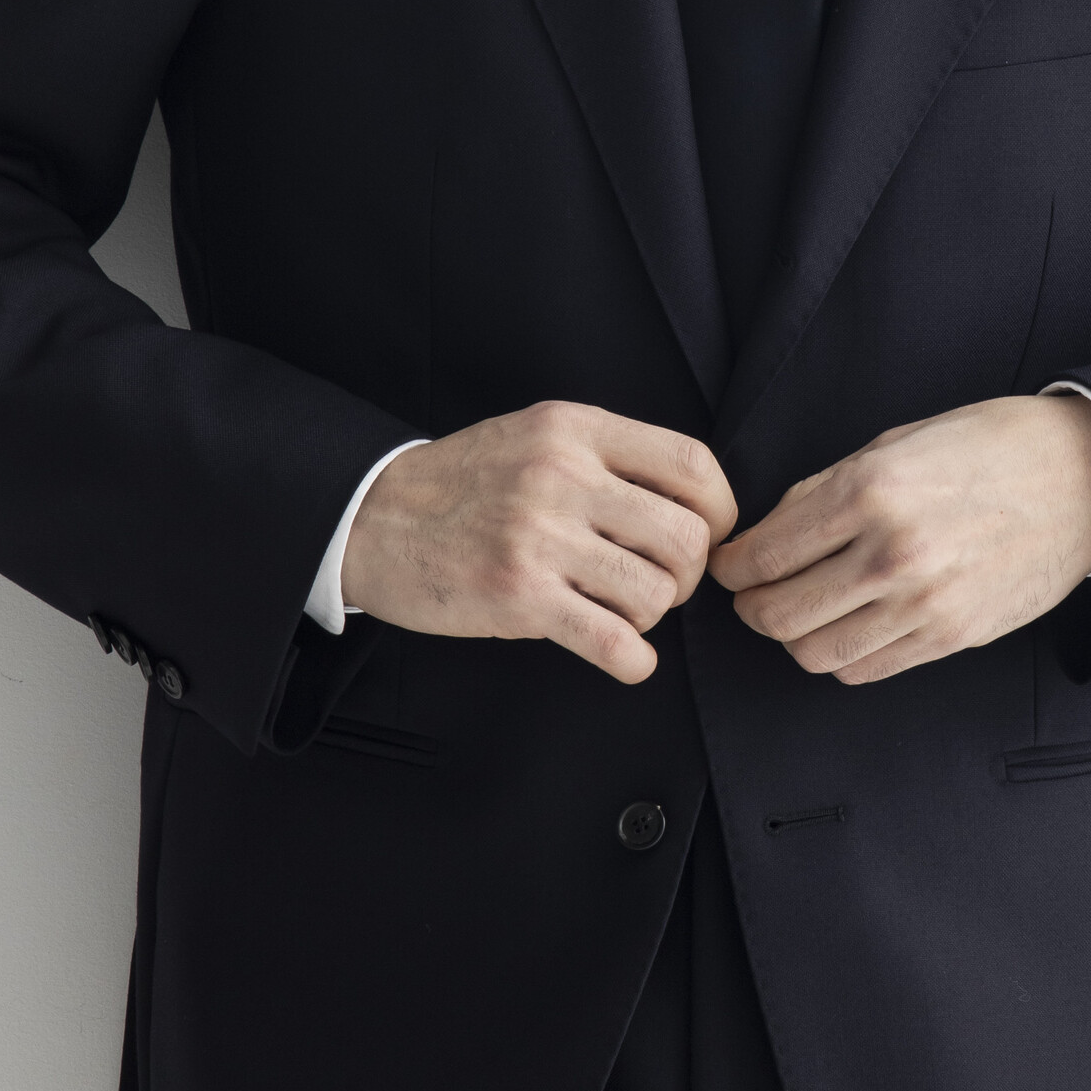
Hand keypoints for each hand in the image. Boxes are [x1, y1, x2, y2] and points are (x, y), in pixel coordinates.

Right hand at [341, 402, 737, 684]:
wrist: (370, 517)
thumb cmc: (462, 483)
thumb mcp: (536, 436)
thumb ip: (607, 456)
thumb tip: (693, 501)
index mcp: (574, 430)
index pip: (692, 466)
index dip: (720, 512)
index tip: (707, 536)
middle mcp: (562, 477)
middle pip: (687, 537)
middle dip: (688, 575)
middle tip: (658, 583)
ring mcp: (539, 538)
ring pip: (656, 592)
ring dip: (652, 616)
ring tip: (621, 611)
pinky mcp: (518, 597)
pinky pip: (613, 641)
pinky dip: (633, 660)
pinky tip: (622, 654)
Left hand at [710, 395, 1090, 684]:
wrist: (1084, 480)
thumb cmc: (991, 448)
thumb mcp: (897, 442)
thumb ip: (825, 490)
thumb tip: (769, 534)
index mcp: (870, 491)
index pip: (763, 555)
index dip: (731, 567)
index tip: (729, 564)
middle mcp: (892, 553)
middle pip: (777, 616)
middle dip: (752, 607)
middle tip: (754, 592)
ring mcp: (924, 604)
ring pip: (814, 653)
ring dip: (795, 636)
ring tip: (802, 609)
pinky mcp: (950, 637)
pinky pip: (864, 669)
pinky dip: (841, 654)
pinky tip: (847, 625)